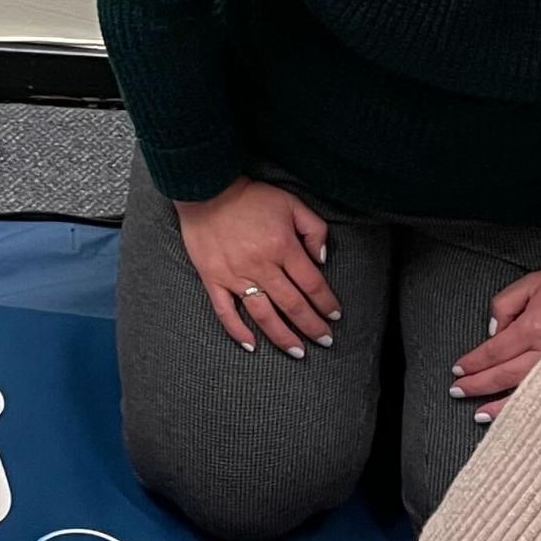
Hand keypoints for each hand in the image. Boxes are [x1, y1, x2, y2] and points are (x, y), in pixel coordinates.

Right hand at [174, 178, 339, 356]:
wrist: (206, 189)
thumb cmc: (251, 196)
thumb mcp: (291, 203)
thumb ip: (314, 229)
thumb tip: (321, 259)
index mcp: (283, 247)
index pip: (312, 284)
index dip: (326, 302)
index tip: (334, 315)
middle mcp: (261, 266)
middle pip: (292, 304)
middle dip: (312, 326)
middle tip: (325, 340)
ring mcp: (235, 275)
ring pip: (263, 314)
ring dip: (282, 336)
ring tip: (297, 351)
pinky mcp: (212, 278)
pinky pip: (225, 311)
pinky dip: (237, 331)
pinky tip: (251, 346)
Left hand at [452, 266, 540, 422]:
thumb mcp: (533, 283)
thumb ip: (505, 304)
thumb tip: (493, 332)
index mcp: (535, 327)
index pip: (494, 351)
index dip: (474, 362)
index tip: (458, 370)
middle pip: (504, 375)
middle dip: (478, 385)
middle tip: (457, 391)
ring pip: (525, 393)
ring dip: (499, 406)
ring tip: (479, 415)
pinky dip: (530, 410)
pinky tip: (518, 419)